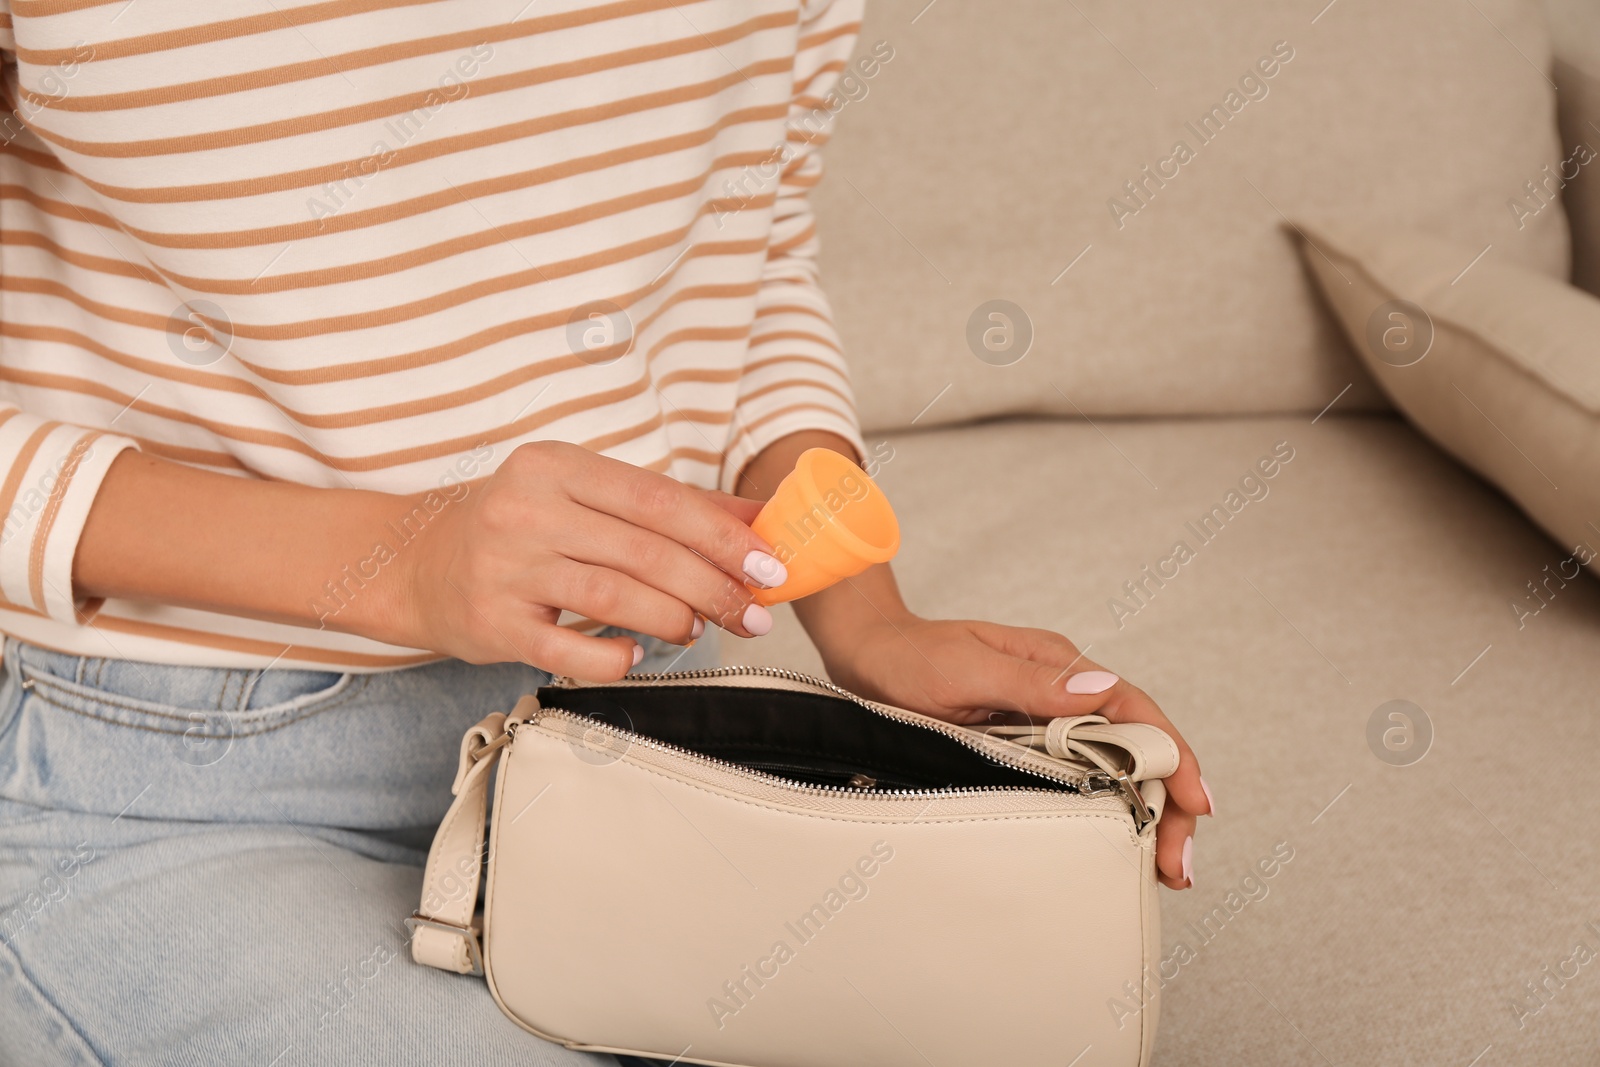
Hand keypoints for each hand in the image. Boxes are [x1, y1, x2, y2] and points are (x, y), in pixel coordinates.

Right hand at [385, 441, 784, 678]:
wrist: (419, 563)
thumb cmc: (524, 527)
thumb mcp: (588, 495)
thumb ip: (673, 506)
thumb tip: (762, 518)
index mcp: (557, 465)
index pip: (658, 499)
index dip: (721, 536)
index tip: (769, 566)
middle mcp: (527, 508)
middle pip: (643, 550)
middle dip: (712, 587)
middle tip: (752, 614)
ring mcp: (506, 567)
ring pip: (612, 596)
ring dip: (673, 618)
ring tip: (700, 628)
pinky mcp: (493, 623)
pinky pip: (567, 648)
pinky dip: (612, 657)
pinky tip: (636, 654)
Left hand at [816, 611, 1210, 890]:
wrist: (868, 655)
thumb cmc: (910, 657)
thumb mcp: (966, 669)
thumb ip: (1029, 683)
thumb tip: (1098, 690)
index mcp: (1059, 665)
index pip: (1134, 712)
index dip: (1173, 757)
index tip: (1196, 803)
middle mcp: (1063, 692)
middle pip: (1138, 747)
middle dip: (1169, 804)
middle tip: (1178, 866)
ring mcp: (1048, 719)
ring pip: (1116, 767)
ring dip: (1145, 815)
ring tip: (1163, 870)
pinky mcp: (1028, 744)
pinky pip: (1081, 777)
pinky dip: (1107, 811)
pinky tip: (1118, 846)